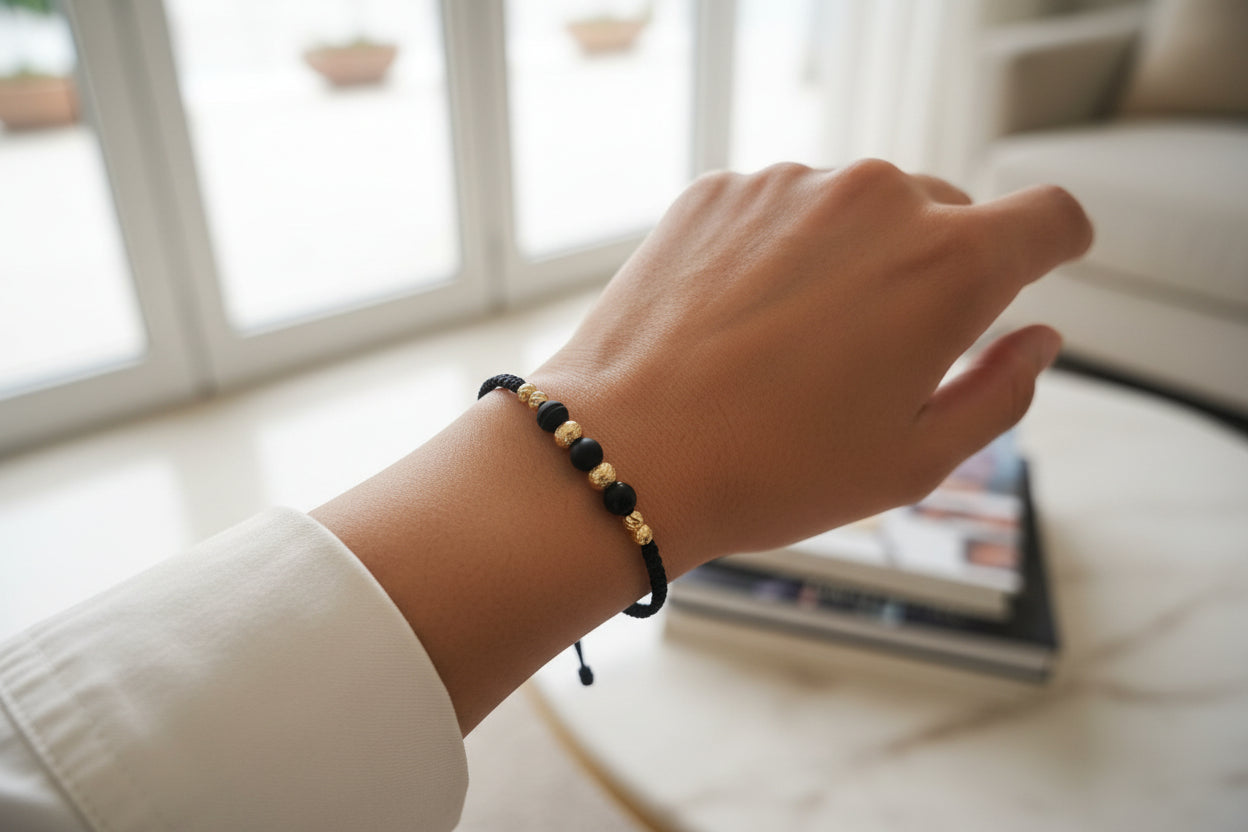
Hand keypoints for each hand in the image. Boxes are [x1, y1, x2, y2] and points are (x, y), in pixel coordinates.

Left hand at [316, 159, 1091, 730]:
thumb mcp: (916, 460)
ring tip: (795, 347)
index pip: (1051, 217)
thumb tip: (1038, 340)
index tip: (1041, 265)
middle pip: (949, 214)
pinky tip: (741, 321)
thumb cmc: (772, 471)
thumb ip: (1001, 391)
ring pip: (859, 208)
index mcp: (949, 265)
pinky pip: (782, 208)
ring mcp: (790, 185)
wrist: (625, 455)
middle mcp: (877, 199)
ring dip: (854, 258)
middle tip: (883, 355)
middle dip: (939, 271)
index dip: (1056, 246)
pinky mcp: (719, 191)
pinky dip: (782, 250)